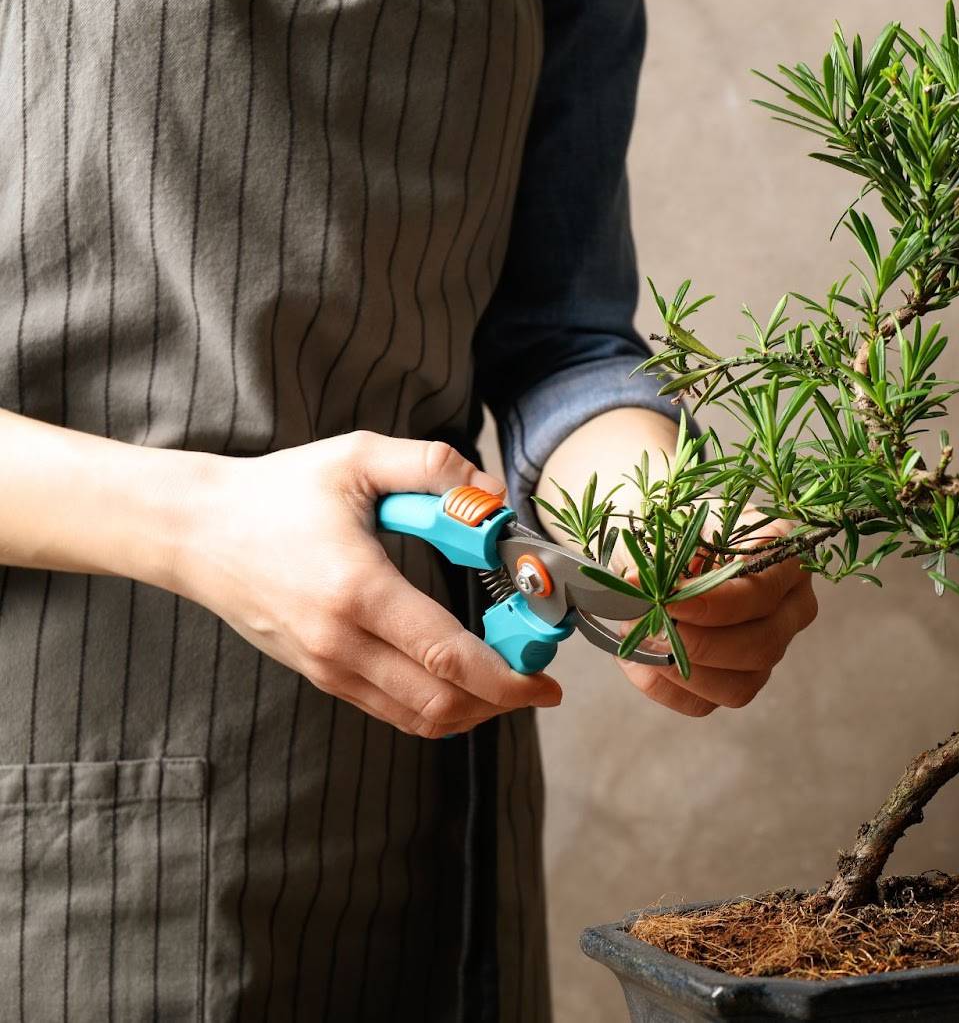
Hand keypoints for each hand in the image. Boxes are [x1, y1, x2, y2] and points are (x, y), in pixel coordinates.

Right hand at [175, 431, 561, 735]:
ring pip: (417, 718)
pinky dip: (437, 708)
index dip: (508, 678)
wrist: (194, 531)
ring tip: (509, 684)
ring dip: (473, 711)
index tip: (548, 678)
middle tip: (539, 682)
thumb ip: (433, 466)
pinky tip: (463, 682)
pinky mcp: (320, 676)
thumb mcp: (356, 457)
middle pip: (441, 703)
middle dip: (503, 701)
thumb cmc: (278, 491)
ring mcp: (327, 667)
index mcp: (357, 590)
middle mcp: (341, 642)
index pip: (447, 657)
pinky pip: (390, 711)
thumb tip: (493, 492)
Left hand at [615, 517, 818, 716]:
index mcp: (786, 557)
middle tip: (650, 624)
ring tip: (640, 636)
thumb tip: (636, 584)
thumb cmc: (677, 526)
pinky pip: (705, 703)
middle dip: (698, 643)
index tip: (667, 602)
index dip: (714, 604)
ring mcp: (770, 648)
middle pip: (762, 645)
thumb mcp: (673, 524)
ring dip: (680, 669)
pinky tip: (639, 659)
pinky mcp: (739, 680)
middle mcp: (791, 607)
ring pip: (740, 686)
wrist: (664, 544)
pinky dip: (664, 687)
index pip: (762, 593)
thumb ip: (661, 553)